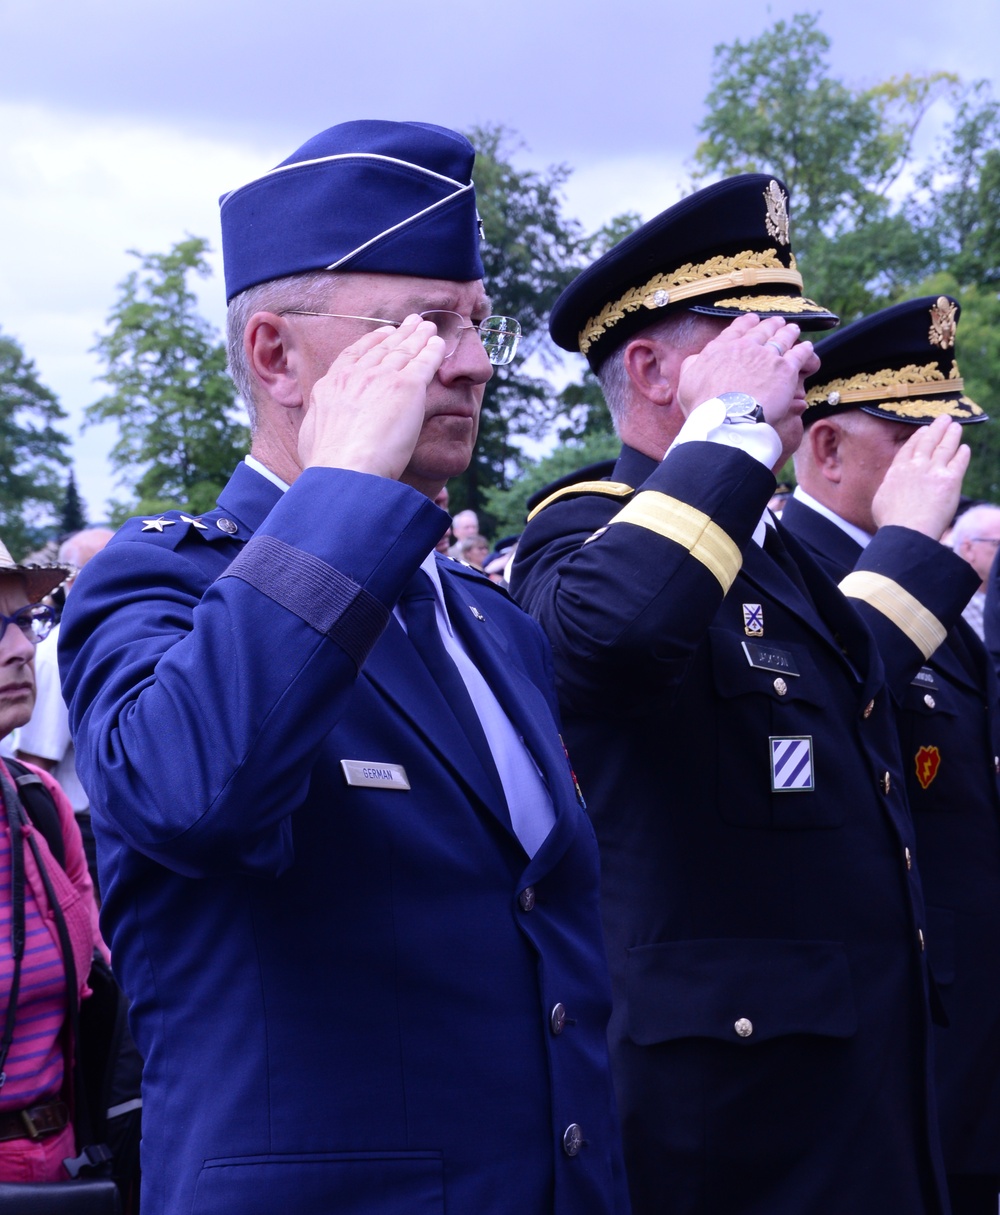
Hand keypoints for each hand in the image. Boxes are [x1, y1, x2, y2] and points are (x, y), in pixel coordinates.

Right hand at [298, 315, 445, 479]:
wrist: (345, 469)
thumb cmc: (327, 464)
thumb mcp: (311, 434)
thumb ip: (319, 421)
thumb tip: (321, 425)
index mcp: (332, 386)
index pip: (354, 356)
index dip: (372, 341)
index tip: (383, 333)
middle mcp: (356, 376)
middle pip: (382, 348)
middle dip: (399, 333)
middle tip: (411, 322)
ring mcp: (382, 379)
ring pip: (404, 351)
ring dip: (418, 337)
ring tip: (427, 327)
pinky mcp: (408, 387)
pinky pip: (425, 362)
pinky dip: (433, 351)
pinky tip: (440, 344)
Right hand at [677, 314, 818, 425]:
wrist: (727, 418)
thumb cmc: (705, 405)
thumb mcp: (687, 382)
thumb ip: (692, 365)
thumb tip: (697, 358)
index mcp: (721, 348)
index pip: (736, 329)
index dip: (746, 323)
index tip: (752, 319)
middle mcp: (745, 347)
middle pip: (762, 330)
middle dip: (770, 324)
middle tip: (777, 322)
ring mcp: (767, 356)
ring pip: (782, 337)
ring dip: (788, 331)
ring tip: (793, 329)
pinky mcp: (785, 369)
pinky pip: (799, 354)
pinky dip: (804, 349)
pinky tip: (807, 347)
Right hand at [872, 415, 970, 538]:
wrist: (907, 530)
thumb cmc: (891, 522)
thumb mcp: (880, 501)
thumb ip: (888, 488)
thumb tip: (891, 488)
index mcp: (897, 471)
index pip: (909, 448)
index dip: (917, 437)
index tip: (923, 430)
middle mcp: (915, 466)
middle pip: (928, 442)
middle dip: (936, 429)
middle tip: (943, 419)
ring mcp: (933, 471)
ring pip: (945, 447)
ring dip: (951, 435)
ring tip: (956, 426)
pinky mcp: (950, 480)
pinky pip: (959, 462)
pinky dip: (962, 453)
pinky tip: (965, 449)